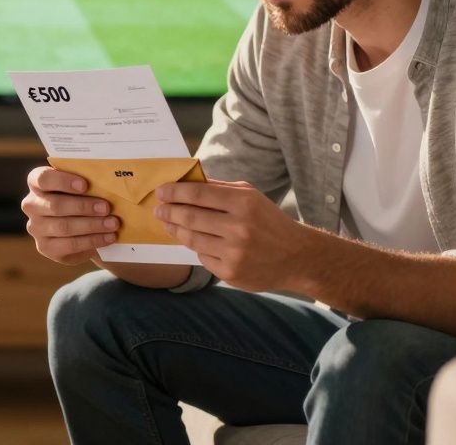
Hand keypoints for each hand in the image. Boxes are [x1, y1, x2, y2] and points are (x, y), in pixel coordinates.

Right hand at [21, 166, 119, 264]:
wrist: (79, 225)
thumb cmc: (81, 197)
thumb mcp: (81, 186)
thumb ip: (87, 182)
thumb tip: (108, 185)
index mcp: (36, 183)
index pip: (42, 178)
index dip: (63, 181)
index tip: (85, 185)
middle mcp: (32, 205)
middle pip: (55, 205)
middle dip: (83, 207)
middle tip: (106, 207)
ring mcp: (36, 228)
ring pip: (64, 227)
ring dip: (92, 225)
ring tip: (113, 223)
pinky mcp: (46, 247)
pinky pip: (70, 245)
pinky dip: (93, 241)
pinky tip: (109, 237)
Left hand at [154, 179, 312, 291]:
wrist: (297, 256)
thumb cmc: (269, 221)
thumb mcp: (251, 196)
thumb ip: (220, 188)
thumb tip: (186, 182)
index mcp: (244, 202)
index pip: (198, 193)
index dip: (175, 192)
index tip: (161, 192)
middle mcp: (239, 227)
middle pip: (190, 217)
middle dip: (168, 212)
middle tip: (158, 209)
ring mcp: (235, 252)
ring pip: (192, 239)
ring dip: (175, 230)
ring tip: (168, 224)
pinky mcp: (231, 272)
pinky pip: (202, 257)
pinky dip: (196, 248)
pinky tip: (194, 241)